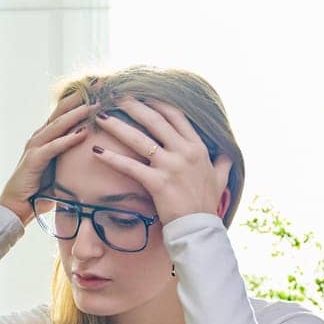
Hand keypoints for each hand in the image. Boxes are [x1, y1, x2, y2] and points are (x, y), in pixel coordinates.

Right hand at [0, 93, 96, 222]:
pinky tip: (83, 133)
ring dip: (77, 114)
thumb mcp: (61, 167)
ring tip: (95, 104)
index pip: (65, 111)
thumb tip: (98, 150)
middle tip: (100, 83)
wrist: (16, 206)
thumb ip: (73, 155)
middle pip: (61, 110)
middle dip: (81, 96)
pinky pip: (53, 147)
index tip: (102, 86)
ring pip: (57, 125)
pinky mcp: (33, 160)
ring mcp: (34, 146)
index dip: (82, 97)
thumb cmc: (40, 188)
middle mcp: (39, 136)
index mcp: (47, 136)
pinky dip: (68, 140)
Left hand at [90, 96, 231, 225]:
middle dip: (134, 107)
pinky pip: (129, 166)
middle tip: (116, 97)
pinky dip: (111, 158)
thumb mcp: (221, 178)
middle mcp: (184, 152)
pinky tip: (96, 151)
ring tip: (101, 118)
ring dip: (118, 126)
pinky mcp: (157, 182)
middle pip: (155, 121)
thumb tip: (227, 153)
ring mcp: (170, 166)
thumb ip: (222, 162)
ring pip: (139, 139)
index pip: (176, 116)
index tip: (143, 95)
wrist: (199, 228)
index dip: (158, 104)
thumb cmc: (206, 204)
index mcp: (197, 147)